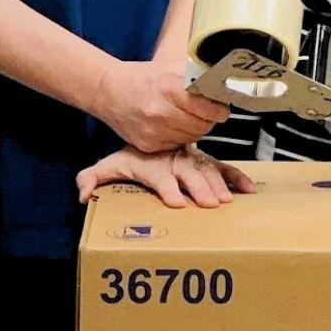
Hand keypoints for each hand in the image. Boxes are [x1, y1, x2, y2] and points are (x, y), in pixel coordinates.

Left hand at [76, 145, 257, 208]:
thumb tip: (82, 193)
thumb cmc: (131, 156)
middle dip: (199, 188)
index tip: (175, 201)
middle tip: (209, 204)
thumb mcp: (108, 165)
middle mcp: (176, 159)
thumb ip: (92, 178)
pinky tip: (248, 190)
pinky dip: (236, 177)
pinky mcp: (206, 162)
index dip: (167, 188)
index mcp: (153, 163)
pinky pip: (223, 168)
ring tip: (227, 200)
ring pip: (208, 170)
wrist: (149, 127)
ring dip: (219, 184)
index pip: (159, 175)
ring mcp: (193, 158)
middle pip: (188, 174)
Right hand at [90, 61, 229, 153]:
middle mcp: (160, 111)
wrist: (110, 91)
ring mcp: (152, 131)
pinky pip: (177, 145)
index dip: (218, 109)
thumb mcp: (173, 67)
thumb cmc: (144, 78)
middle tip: (206, 111)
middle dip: (209, 119)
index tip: (221, 107)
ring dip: (196, 129)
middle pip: (203, 125)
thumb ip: (199, 75)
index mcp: (169, 88)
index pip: (208, 108)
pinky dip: (180, 136)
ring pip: (192, 137)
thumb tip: (225, 83)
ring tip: (187, 116)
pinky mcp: (147, 145)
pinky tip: (173, 124)